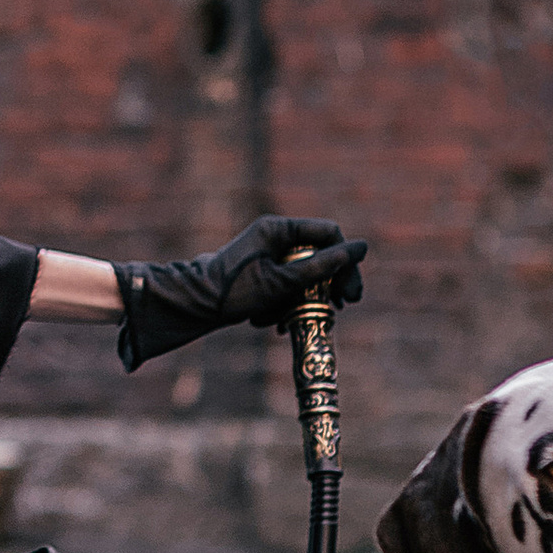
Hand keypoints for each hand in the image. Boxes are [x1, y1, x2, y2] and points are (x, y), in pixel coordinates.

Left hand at [114, 213, 363, 371]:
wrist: (192, 306)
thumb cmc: (234, 290)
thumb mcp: (283, 281)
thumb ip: (322, 266)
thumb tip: (360, 249)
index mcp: (278, 229)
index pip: (328, 234)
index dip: (345, 261)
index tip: (351, 293)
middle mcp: (274, 238)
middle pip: (317, 257)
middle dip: (325, 287)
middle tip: (339, 310)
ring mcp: (266, 256)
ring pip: (301, 277)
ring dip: (298, 302)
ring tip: (283, 321)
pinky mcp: (260, 275)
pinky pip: (284, 288)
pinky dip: (281, 306)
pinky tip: (268, 323)